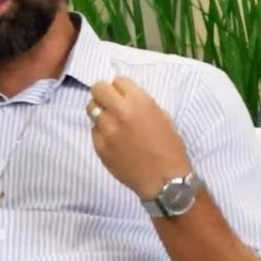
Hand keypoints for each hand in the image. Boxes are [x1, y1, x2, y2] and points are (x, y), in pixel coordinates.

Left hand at [88, 76, 190, 198]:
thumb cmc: (169, 147)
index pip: (118, 80)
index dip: (121, 88)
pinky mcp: (98, 144)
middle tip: (112, 104)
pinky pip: (93, 129)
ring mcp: (105, 128)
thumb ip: (141, 103)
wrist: (163, 179)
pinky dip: (101, 131)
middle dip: (104, 94)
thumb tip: (125, 97)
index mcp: (138, 101)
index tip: (125, 96)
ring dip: (100, 111)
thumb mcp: (162, 116)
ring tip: (111, 122)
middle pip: (97, 88)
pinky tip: (114, 140)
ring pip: (91, 108)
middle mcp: (118, 111)